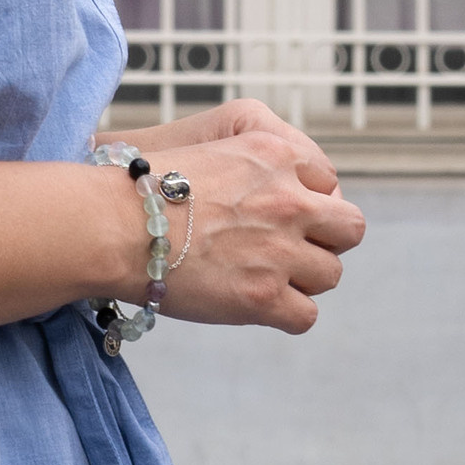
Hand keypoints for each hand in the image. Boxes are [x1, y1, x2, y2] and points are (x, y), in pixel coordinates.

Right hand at [140, 103, 364, 334]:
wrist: (114, 225)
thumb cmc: (146, 188)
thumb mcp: (210, 148)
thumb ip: (254, 166)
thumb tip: (273, 189)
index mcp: (275, 154)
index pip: (329, 181)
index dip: (310, 201)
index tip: (286, 215)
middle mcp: (288, 199)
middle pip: (350, 227)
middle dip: (326, 240)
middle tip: (293, 249)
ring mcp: (280, 250)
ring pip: (331, 274)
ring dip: (304, 279)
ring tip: (266, 277)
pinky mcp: (263, 297)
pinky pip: (306, 316)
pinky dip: (287, 315)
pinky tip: (260, 305)